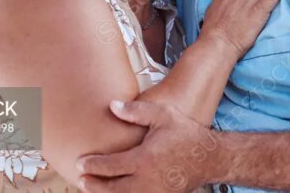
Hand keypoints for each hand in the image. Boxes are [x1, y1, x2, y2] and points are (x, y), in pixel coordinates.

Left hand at [77, 101, 216, 192]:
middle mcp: (147, 180)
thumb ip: (137, 111)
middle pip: (113, 188)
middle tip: (81, 180)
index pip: (110, 166)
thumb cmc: (185, 134)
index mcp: (144, 159)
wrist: (210, 158)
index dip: (93, 166)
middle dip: (94, 185)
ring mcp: (155, 192)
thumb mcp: (163, 116)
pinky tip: (117, 192)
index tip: (80, 163)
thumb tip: (112, 105)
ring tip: (93, 189)